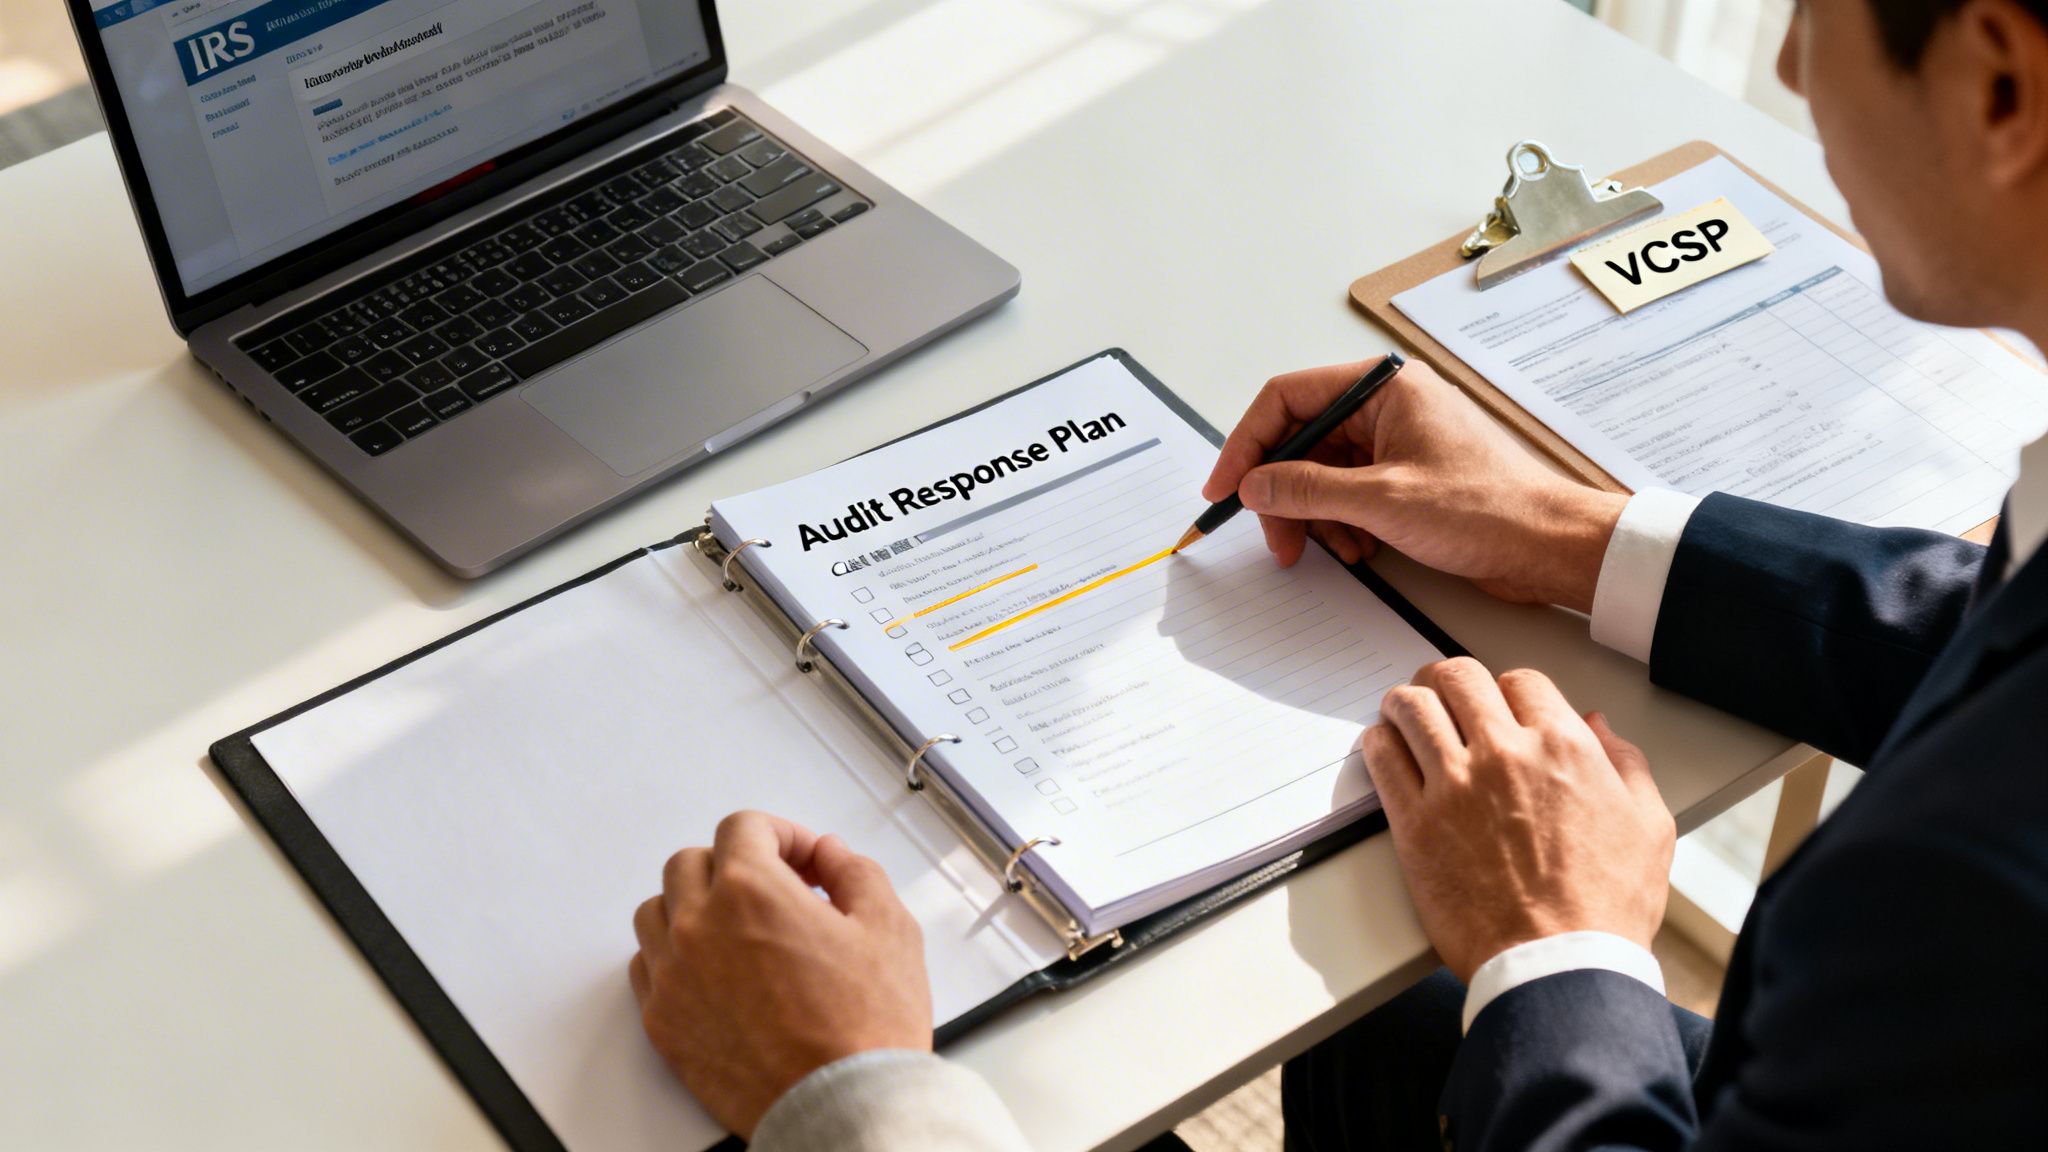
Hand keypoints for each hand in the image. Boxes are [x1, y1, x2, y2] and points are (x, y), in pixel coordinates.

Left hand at [630, 811, 930, 1138]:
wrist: (842, 1105)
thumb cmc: (864, 1029)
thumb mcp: (888, 928)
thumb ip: (854, 872)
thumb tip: (830, 855)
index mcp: (750, 890)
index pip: (744, 827)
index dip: (782, 835)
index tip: (804, 859)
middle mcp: (698, 926)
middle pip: (692, 862)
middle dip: (737, 866)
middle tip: (777, 890)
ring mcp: (673, 976)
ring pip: (657, 910)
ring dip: (694, 906)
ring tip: (737, 927)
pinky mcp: (663, 1022)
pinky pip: (646, 966)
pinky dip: (673, 956)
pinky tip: (712, 968)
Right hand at [1204, 359, 1628, 611]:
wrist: (1549, 545)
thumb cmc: (1487, 509)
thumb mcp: (1382, 500)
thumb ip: (1307, 488)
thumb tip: (1253, 483)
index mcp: (1383, 388)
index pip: (1288, 398)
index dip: (1247, 444)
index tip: (1226, 489)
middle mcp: (1387, 406)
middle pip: (1301, 440)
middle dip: (1284, 493)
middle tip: (1278, 540)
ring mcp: (1396, 441)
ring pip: (1322, 473)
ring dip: (1315, 516)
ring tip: (1334, 551)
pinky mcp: (1406, 476)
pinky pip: (1349, 493)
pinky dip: (1341, 524)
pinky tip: (1360, 549)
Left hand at [1361, 658, 1673, 982]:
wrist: (1558, 965)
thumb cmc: (1606, 908)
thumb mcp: (1648, 827)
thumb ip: (1626, 765)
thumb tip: (1598, 727)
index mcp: (1563, 747)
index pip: (1519, 681)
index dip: (1507, 690)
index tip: (1497, 706)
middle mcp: (1504, 754)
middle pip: (1458, 678)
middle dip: (1447, 680)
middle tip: (1440, 694)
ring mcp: (1453, 785)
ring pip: (1412, 707)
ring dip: (1405, 703)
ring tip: (1403, 712)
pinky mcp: (1414, 822)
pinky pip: (1382, 757)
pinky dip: (1379, 742)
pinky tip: (1384, 747)